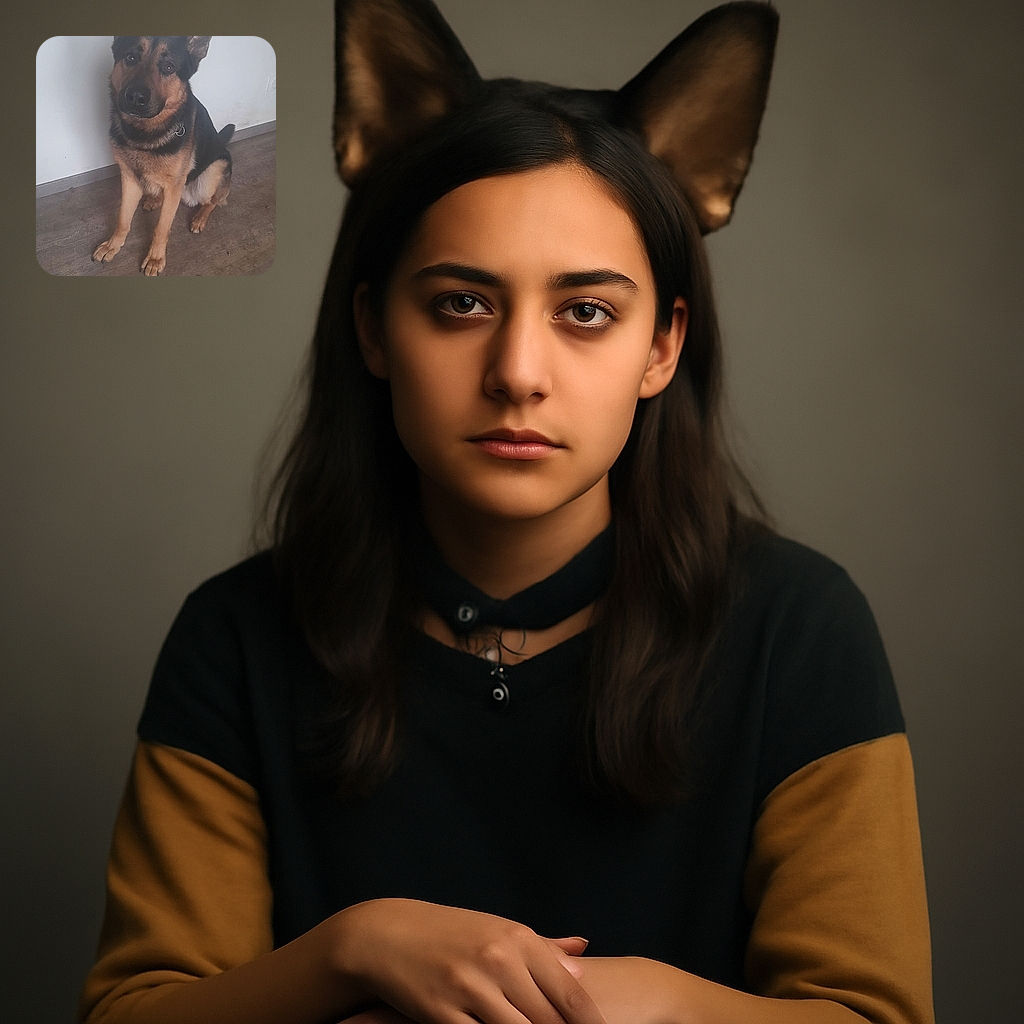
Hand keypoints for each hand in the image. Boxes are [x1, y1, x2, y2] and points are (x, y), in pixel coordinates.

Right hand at [332, 898, 606, 1023]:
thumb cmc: (448, 933)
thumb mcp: (497, 930)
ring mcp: (471, 988)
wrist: (386, 934)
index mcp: (518, 939)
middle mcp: (500, 961)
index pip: (570, 996)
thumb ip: (542, 947)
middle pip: (550, 1022)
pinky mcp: (443, 1014)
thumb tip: (583, 954)